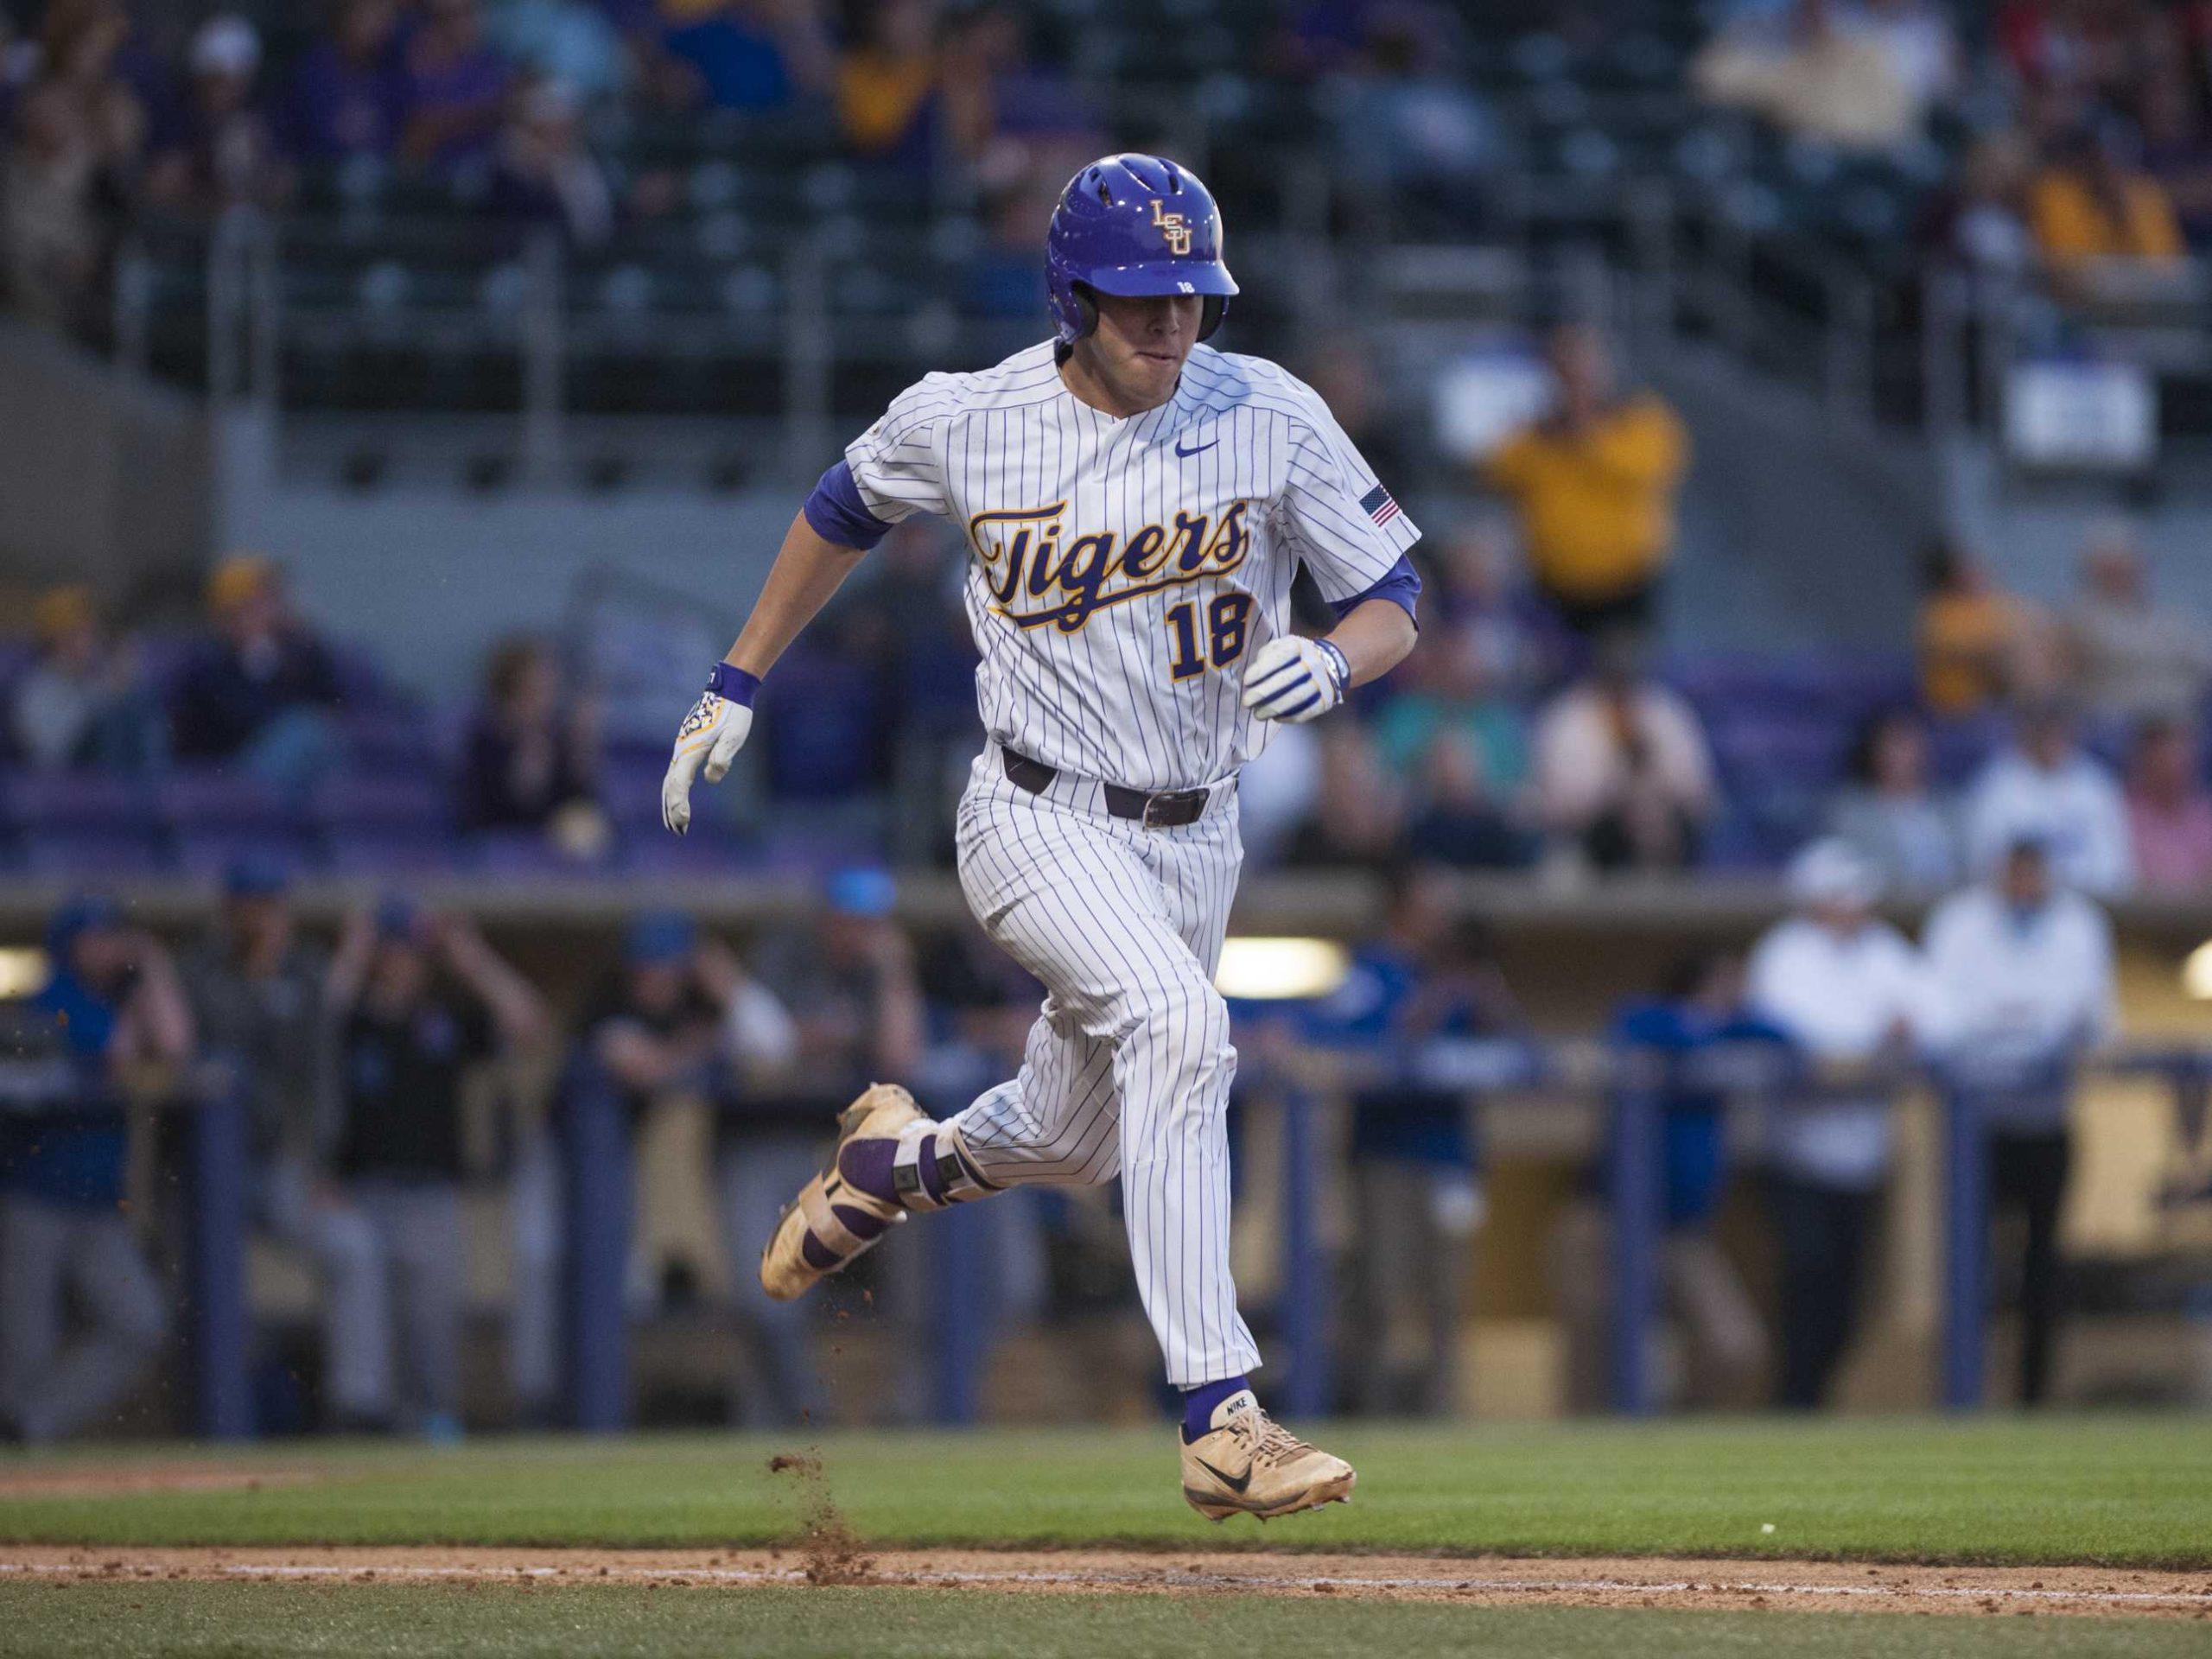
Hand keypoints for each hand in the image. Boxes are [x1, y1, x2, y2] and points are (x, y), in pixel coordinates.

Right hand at [661, 683, 752, 834]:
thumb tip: (711, 778)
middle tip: (678, 832)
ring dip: (670, 803)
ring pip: (670, 781)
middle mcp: (681, 750)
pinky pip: (675, 774)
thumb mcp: (734, 736)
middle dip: (672, 809)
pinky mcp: (686, 746)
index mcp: (691, 749)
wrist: (728, 691)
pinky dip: (674, 790)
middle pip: (671, 785)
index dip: (680, 802)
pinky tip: (678, 800)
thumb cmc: (734, 714)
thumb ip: (722, 757)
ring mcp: (681, 748)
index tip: (684, 820)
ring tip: (675, 825)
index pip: (680, 782)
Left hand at [1240, 636, 1348, 723]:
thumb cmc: (1294, 656)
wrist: (1328, 664)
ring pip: (1296, 697)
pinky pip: (1306, 711)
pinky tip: (1276, 718)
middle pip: (1285, 679)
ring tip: (1258, 714)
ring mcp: (1321, 682)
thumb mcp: (1280, 646)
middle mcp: (1312, 662)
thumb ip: (1266, 656)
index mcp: (1298, 646)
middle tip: (1247, 702)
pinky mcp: (1326, 699)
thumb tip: (1253, 678)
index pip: (1278, 658)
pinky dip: (1289, 717)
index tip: (1246, 682)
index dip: (1260, 671)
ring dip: (1273, 708)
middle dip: (1262, 693)